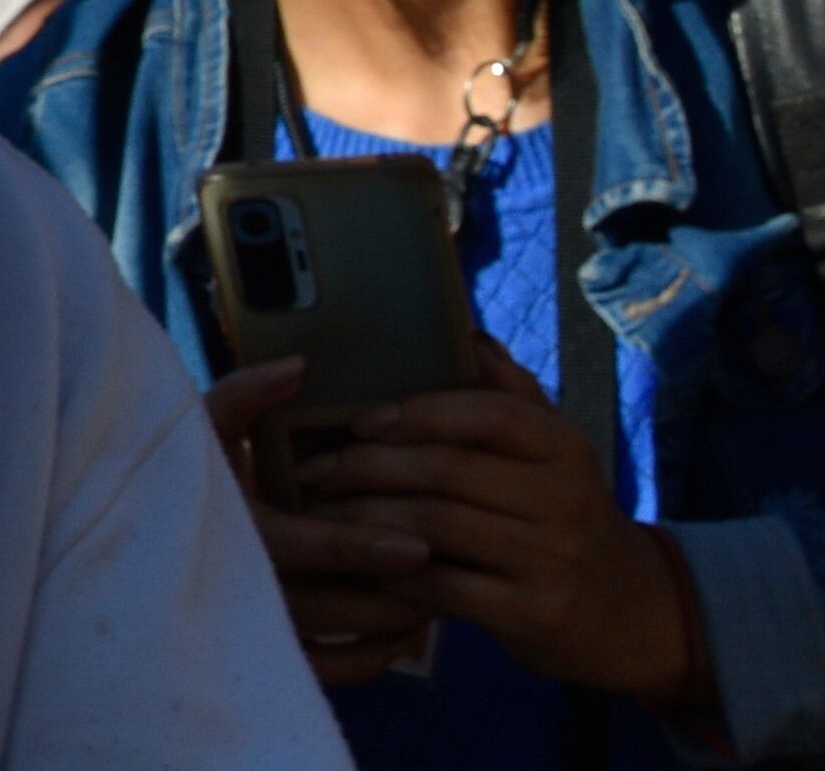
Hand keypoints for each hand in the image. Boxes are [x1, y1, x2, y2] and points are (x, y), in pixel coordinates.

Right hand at [202, 358, 436, 684]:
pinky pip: (333, 669)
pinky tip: (403, 629)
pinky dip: (373, 656)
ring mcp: (259, 624)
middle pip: (338, 604)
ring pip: (342, 638)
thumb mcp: (204, 426)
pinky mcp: (271, 652)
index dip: (362, 549)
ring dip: (394, 620)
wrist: (153, 540)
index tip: (416, 545)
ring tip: (439, 592)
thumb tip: (298, 366)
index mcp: (236, 527)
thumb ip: (245, 395)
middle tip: (449, 573)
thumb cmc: (188, 471)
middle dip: (397, 593)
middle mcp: (248, 585)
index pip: (309, 547)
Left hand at [306, 336, 705, 706]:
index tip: (359, 422)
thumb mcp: (552, 455)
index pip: (488, 413)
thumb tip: (465, 331)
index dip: (416, 412)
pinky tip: (359, 562)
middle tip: (315, 471)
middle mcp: (567, 500)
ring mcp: (554, 561)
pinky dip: (391, 572)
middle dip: (366, 467)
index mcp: (566, 449)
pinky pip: (441, 587)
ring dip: (363, 518)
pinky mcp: (535, 615)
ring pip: (433, 526)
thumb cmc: (563, 516)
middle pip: (445, 470)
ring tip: (320, 514)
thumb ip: (508, 395)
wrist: (630, 615)